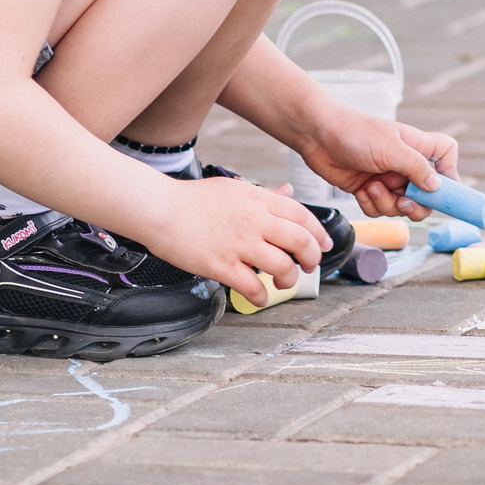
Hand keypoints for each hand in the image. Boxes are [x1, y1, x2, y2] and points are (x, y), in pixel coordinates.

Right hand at [141, 173, 328, 305]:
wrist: (160, 208)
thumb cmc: (194, 199)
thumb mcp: (235, 188)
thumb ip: (265, 194)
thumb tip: (289, 191)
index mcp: (258, 200)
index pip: (302, 215)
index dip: (319, 233)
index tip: (324, 246)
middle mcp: (254, 221)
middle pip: (300, 241)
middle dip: (311, 258)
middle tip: (308, 267)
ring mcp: (238, 244)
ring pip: (282, 266)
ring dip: (289, 280)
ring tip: (283, 283)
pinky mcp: (221, 265)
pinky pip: (252, 286)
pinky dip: (261, 296)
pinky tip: (259, 297)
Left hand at [296, 109, 458, 218]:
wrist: (318, 137)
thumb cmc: (355, 133)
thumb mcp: (391, 149)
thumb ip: (417, 168)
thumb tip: (438, 187)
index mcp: (416, 147)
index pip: (446, 156)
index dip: (450, 172)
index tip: (442, 187)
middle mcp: (405, 164)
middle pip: (427, 194)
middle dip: (416, 204)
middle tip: (403, 201)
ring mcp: (388, 178)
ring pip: (402, 206)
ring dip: (387, 202)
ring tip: (373, 187)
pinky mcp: (370, 190)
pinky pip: (380, 209)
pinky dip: (371, 204)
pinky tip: (361, 190)